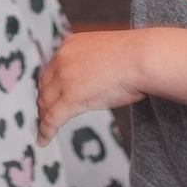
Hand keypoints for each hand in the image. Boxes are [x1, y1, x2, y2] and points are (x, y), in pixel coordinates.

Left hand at [37, 26, 146, 142]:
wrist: (143, 57)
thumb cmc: (135, 56)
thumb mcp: (104, 52)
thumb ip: (92, 62)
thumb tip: (94, 78)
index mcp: (69, 45)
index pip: (51, 70)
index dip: (49, 87)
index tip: (50, 97)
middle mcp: (62, 59)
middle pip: (44, 87)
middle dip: (45, 103)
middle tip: (46, 115)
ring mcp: (65, 78)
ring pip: (46, 104)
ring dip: (44, 117)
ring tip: (45, 130)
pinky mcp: (71, 97)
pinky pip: (52, 119)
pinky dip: (45, 131)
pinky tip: (43, 140)